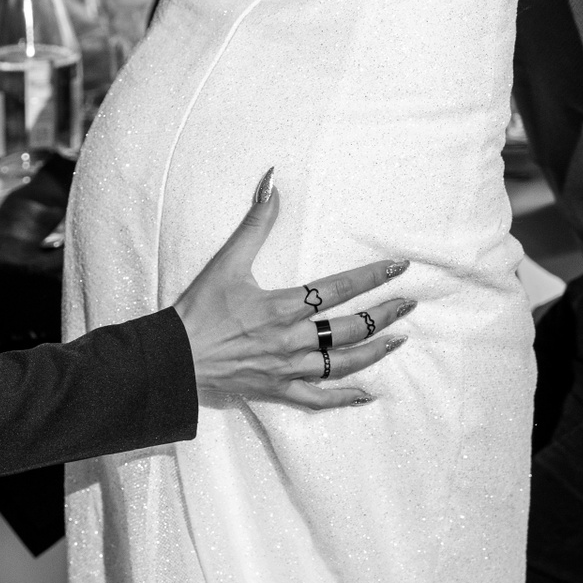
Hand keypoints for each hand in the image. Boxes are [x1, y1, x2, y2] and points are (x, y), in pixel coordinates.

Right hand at [174, 170, 412, 408]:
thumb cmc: (198, 310)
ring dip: (374, 351)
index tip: (398, 267)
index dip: (372, 276)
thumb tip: (273, 183)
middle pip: (350, 328)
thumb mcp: (226, 262)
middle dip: (383, 314)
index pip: (339, 289)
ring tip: (398, 339)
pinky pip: (318, 399)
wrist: (174, 358)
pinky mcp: (277, 389)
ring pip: (342, 363)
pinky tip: (367, 395)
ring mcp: (287, 368)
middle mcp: (292, 340)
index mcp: (283, 307)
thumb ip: (255, 223)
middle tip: (408, 304)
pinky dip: (345, 398)